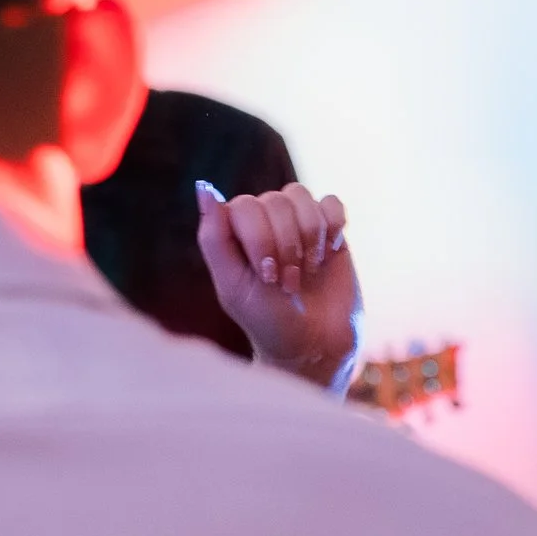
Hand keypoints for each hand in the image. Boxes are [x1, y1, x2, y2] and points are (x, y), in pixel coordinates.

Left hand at [194, 180, 360, 392]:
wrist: (315, 347)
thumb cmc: (268, 321)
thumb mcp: (233, 286)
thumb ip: (214, 238)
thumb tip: (203, 188)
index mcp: (236, 231)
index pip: (246, 206)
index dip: (261, 239)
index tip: (267, 276)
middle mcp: (266, 220)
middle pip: (276, 201)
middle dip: (287, 246)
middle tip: (289, 283)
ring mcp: (298, 223)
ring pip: (302, 197)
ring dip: (309, 238)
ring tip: (308, 272)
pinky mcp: (332, 230)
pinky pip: (331, 203)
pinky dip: (332, 226)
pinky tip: (328, 253)